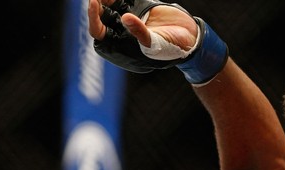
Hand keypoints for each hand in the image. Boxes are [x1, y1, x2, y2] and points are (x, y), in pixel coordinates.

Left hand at [88, 0, 227, 83]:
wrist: (191, 37)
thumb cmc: (173, 49)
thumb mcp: (157, 45)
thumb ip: (141, 33)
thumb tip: (125, 18)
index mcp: (122, 45)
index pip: (100, 33)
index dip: (93, 19)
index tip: (94, 4)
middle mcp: (123, 31)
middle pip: (101, 17)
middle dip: (97, 5)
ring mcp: (131, 18)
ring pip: (111, 5)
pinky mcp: (139, 6)